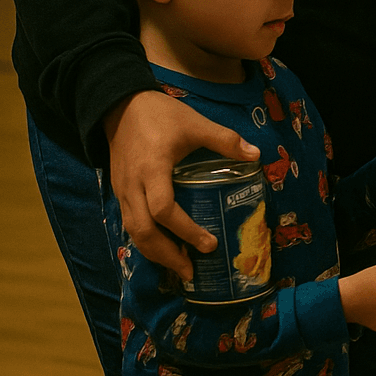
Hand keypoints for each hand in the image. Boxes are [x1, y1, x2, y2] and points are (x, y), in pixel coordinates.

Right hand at [104, 89, 259, 280]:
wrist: (120, 105)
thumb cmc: (160, 115)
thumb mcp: (195, 123)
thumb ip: (225, 140)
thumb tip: (256, 156)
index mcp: (153, 169)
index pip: (164, 209)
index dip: (186, 230)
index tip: (209, 244)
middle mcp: (133, 186)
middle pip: (143, 231)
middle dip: (167, 254)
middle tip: (191, 271)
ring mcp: (122, 190)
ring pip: (133, 232)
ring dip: (155, 253)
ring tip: (180, 267)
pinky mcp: (118, 191)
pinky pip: (129, 223)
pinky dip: (145, 240)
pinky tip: (164, 247)